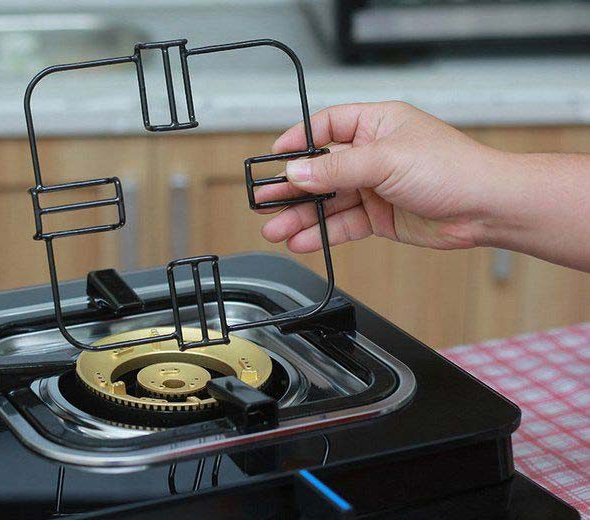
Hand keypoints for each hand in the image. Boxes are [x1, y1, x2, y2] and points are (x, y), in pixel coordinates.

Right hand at [257, 101, 507, 252]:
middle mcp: (373, 154)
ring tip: (274, 228)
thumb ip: (337, 169)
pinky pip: (343, 223)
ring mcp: (375, 186)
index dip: (298, 141)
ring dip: (301, 215)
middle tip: (264, 200)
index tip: (275, 157)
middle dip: (292, 187)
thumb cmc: (452, 169)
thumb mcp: (385, 160)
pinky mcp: (379, 216)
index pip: (326, 127)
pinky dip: (322, 232)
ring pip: (328, 200)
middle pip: (320, 169)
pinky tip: (302, 239)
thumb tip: (297, 171)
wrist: (485, 209)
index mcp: (376, 125)